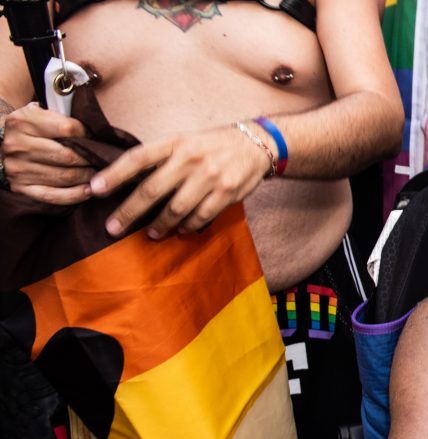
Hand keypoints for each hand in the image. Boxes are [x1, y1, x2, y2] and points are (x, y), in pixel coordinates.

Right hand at [1, 103, 95, 203]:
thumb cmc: (30, 127)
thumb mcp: (39, 112)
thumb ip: (62, 118)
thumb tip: (95, 132)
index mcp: (23, 122)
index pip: (67, 129)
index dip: (88, 135)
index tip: (97, 139)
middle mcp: (17, 146)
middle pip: (67, 156)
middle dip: (90, 159)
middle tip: (104, 160)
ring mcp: (17, 168)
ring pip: (63, 177)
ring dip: (87, 177)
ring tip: (100, 174)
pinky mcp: (20, 187)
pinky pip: (52, 195)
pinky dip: (74, 195)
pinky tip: (88, 191)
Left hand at [91, 124, 271, 238]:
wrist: (257, 144)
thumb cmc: (214, 144)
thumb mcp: (186, 141)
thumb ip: (162, 158)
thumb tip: (129, 182)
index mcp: (176, 142)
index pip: (138, 158)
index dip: (114, 174)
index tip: (94, 189)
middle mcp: (191, 158)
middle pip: (152, 189)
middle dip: (129, 212)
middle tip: (113, 228)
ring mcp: (210, 177)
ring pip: (175, 209)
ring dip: (159, 224)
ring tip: (150, 232)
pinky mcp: (226, 193)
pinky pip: (200, 216)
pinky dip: (187, 226)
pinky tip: (180, 229)